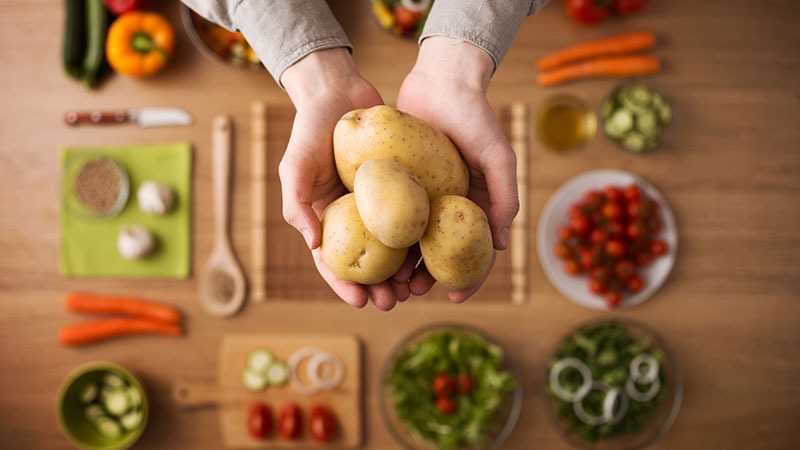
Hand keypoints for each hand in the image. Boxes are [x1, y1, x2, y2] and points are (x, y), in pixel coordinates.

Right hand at [279, 48, 409, 309]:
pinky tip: (433, 253)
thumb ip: (296, 203)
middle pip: (366, 261)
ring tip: (415, 288)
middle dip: (378, 287)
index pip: (331, 261)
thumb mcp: (294, 165)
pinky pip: (411, 216)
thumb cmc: (310, 128)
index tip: (360, 302)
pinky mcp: (400, 186)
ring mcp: (378, 203)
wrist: (339, 90)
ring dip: (402, 271)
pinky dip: (420, 237)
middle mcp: (352, 216)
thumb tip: (313, 244)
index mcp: (325, 218)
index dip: (343, 284)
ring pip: (392, 246)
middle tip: (394, 302)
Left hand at [395, 37, 519, 302]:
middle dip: (425, 278)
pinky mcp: (399, 182)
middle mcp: (449, 206)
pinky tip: (369, 250)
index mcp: (476, 206)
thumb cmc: (476, 116)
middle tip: (408, 292)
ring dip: (400, 264)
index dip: (469, 278)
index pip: (475, 251)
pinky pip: (390, 214)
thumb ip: (505, 196)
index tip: (455, 298)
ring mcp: (423, 196)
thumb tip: (501, 245)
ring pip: (410, 240)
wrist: (441, 80)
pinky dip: (383, 235)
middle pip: (437, 253)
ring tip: (387, 280)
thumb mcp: (498, 156)